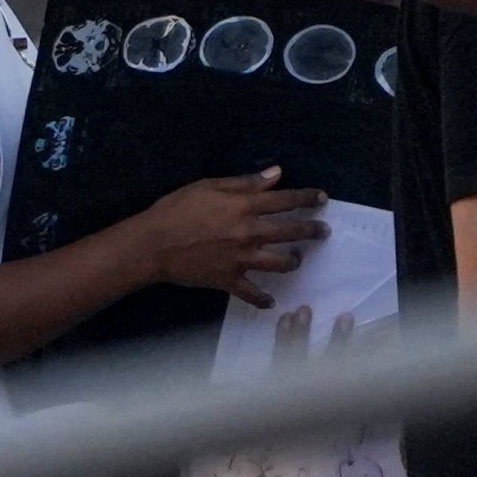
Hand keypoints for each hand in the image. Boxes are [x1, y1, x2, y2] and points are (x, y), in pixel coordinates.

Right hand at [133, 167, 327, 308]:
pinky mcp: (229, 280)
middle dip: (312, 231)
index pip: (285, 200)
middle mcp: (249, 232)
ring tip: (298, 259)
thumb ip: (244, 182)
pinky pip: (252, 293)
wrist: (153, 243)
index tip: (323, 198)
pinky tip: (270, 302)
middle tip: (323, 232)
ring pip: (280, 263)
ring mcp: (241, 259)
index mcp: (244, 206)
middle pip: (291, 231)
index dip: (307, 198)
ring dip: (294, 261)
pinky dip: (262, 299)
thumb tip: (275, 174)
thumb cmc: (177, 209)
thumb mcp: (209, 186)